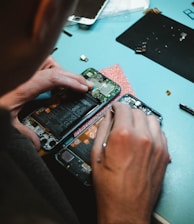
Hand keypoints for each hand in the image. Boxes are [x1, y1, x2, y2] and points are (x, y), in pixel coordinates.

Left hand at [0, 56, 92, 149]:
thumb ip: (23, 132)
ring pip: (49, 62)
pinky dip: (54, 70)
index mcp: (25, 86)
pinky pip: (43, 65)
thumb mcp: (6, 121)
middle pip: (56, 68)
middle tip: (86, 84)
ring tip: (73, 82)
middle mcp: (27, 75)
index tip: (83, 88)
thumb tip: (36, 144)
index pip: (55, 78)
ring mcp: (26, 71)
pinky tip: (57, 80)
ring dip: (63, 71)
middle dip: (74, 76)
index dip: (72, 82)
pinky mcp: (24, 71)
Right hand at [91, 102, 169, 223]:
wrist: (126, 208)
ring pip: (151, 119)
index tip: (115, 109)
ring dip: (141, 119)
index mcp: (123, 135)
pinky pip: (160, 132)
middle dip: (127, 112)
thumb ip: (102, 129)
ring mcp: (156, 145)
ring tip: (133, 127)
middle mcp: (142, 137)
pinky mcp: (163, 154)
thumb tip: (107, 117)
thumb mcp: (97, 154)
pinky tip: (143, 137)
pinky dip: (151, 129)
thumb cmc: (110, 187)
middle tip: (121, 120)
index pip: (123, 107)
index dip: (116, 106)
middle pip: (137, 111)